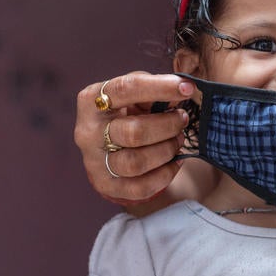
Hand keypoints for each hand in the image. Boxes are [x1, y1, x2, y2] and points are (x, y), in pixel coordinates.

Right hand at [75, 72, 194, 206]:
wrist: (106, 146)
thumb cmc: (125, 112)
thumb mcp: (134, 94)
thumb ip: (155, 89)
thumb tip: (183, 90)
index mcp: (92, 100)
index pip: (126, 89)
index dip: (160, 87)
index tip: (187, 87)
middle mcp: (88, 131)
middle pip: (134, 132)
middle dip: (168, 126)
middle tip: (183, 120)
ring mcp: (94, 161)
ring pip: (136, 163)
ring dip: (167, 151)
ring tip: (178, 140)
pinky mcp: (105, 184)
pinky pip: (140, 187)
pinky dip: (165, 175)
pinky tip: (174, 162)